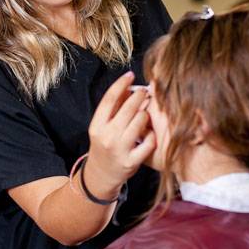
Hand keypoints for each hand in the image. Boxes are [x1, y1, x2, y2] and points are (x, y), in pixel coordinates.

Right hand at [84, 72, 155, 195]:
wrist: (101, 174)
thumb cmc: (105, 144)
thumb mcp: (102, 126)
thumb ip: (113, 108)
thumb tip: (128, 86)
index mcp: (96, 125)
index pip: (109, 99)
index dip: (121, 84)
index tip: (130, 75)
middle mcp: (106, 136)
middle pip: (128, 108)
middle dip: (140, 96)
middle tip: (146, 92)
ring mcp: (119, 149)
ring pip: (141, 121)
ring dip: (146, 114)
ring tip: (146, 114)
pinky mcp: (131, 162)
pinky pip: (149, 141)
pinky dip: (152, 135)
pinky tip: (150, 134)